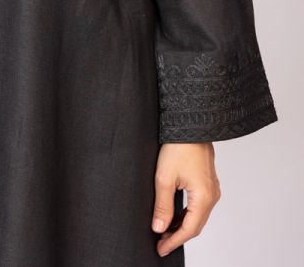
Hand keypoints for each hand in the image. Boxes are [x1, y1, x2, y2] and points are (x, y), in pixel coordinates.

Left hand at [152, 142, 220, 257]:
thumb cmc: (178, 146)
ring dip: (182, 225)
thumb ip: (162, 206)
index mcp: (204, 197)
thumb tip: (159, 228)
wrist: (190, 124)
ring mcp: (212, 189)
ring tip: (164, 231)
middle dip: (178, 236)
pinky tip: (174, 215)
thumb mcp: (164, 178)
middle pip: (196, 225)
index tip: (160, 249)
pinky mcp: (207, 182)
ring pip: (197, 216)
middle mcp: (212, 195)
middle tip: (160, 243)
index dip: (174, 241)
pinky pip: (199, 205)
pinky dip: (186, 214)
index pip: (189, 229)